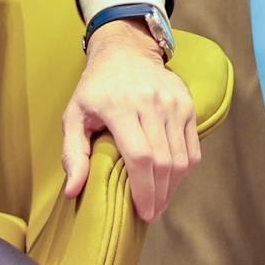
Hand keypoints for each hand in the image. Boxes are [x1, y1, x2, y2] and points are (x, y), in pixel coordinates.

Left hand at [62, 21, 200, 219]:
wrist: (126, 51)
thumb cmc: (95, 88)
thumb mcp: (74, 116)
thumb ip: (72, 153)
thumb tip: (73, 191)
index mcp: (120, 106)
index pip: (140, 156)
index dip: (144, 190)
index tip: (142, 213)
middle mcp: (151, 103)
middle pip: (164, 161)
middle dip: (159, 195)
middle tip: (151, 214)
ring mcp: (173, 103)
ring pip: (181, 157)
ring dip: (173, 187)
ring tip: (160, 202)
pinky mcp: (187, 105)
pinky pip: (192, 147)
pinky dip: (185, 169)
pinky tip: (172, 182)